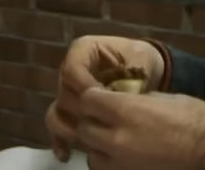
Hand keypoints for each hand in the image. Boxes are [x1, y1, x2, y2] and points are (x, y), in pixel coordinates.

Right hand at [45, 36, 165, 161]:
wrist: (146, 68)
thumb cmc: (141, 60)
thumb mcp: (138, 61)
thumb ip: (126, 78)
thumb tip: (121, 100)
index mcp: (82, 50)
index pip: (72, 70)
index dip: (85, 87)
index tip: (106, 101)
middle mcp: (69, 69)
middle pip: (64, 92)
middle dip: (80, 110)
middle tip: (99, 123)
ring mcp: (69, 90)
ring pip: (58, 110)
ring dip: (66, 128)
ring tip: (80, 140)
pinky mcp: (72, 108)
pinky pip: (60, 123)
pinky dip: (60, 139)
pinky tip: (65, 154)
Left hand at [77, 87, 204, 169]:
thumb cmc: (198, 121)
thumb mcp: (167, 98)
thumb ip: (138, 100)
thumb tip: (125, 100)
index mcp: (125, 110)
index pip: (86, 99)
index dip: (93, 97)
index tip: (102, 97)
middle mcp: (116, 138)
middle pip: (84, 128)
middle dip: (92, 122)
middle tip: (106, 119)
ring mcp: (121, 163)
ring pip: (90, 154)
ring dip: (97, 145)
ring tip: (113, 141)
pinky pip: (105, 169)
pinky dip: (108, 163)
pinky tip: (122, 157)